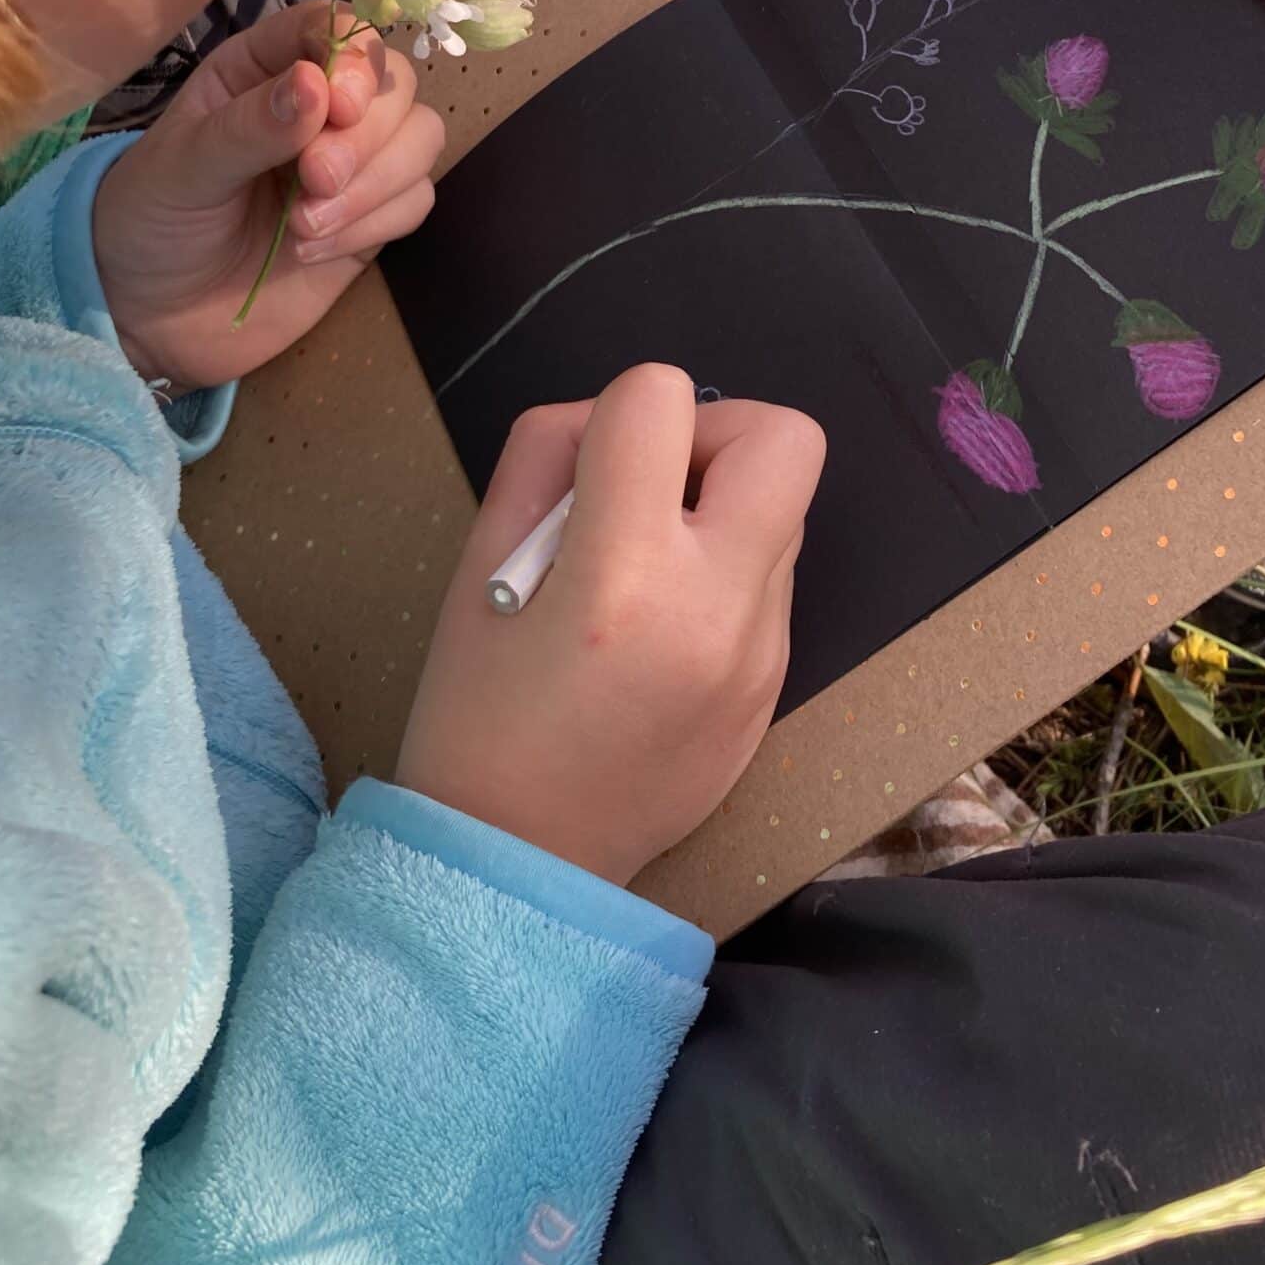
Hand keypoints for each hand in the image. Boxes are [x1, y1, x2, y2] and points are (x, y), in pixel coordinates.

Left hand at [92, 0, 445, 391]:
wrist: (154, 315)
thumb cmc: (152, 222)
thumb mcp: (182, 168)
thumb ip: (248, 126)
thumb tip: (317, 84)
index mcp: (265, 66)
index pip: (337, 28)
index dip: (355, 57)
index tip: (340, 106)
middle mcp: (320, 103)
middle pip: (393, 83)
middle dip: (365, 135)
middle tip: (313, 180)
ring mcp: (353, 160)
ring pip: (420, 136)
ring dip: (375, 182)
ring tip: (304, 226)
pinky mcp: (372, 216)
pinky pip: (416, 198)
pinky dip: (375, 223)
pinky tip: (312, 250)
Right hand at [398, 365, 824, 885]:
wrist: (519, 865)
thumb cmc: (477, 715)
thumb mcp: (477, 568)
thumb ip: (542, 462)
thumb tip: (607, 422)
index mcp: (625, 574)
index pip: (661, 398)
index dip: (617, 412)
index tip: (586, 474)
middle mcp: (717, 607)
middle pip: (787, 437)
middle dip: (716, 436)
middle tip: (650, 491)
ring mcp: (762, 652)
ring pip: (785, 507)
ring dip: (722, 506)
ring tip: (645, 564)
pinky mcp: (777, 686)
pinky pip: (773, 579)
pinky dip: (725, 569)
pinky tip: (660, 624)